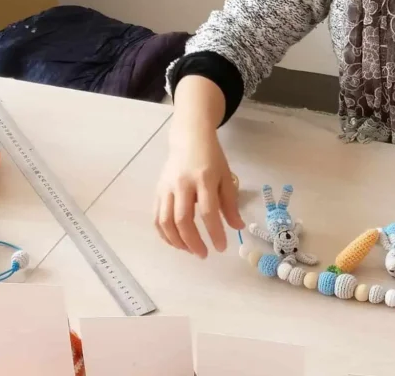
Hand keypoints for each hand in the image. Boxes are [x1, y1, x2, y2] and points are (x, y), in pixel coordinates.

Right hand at [153, 77, 244, 257]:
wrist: (189, 139)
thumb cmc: (211, 158)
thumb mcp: (226, 177)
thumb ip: (231, 203)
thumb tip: (238, 227)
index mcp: (203, 179)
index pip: (208, 212)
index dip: (215, 232)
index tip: (221, 248)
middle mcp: (182, 184)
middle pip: (183, 220)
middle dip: (193, 242)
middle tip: (203, 254)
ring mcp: (166, 188)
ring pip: (165, 221)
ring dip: (177, 241)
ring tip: (190, 250)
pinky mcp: (157, 191)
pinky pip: (156, 218)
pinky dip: (164, 234)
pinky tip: (175, 242)